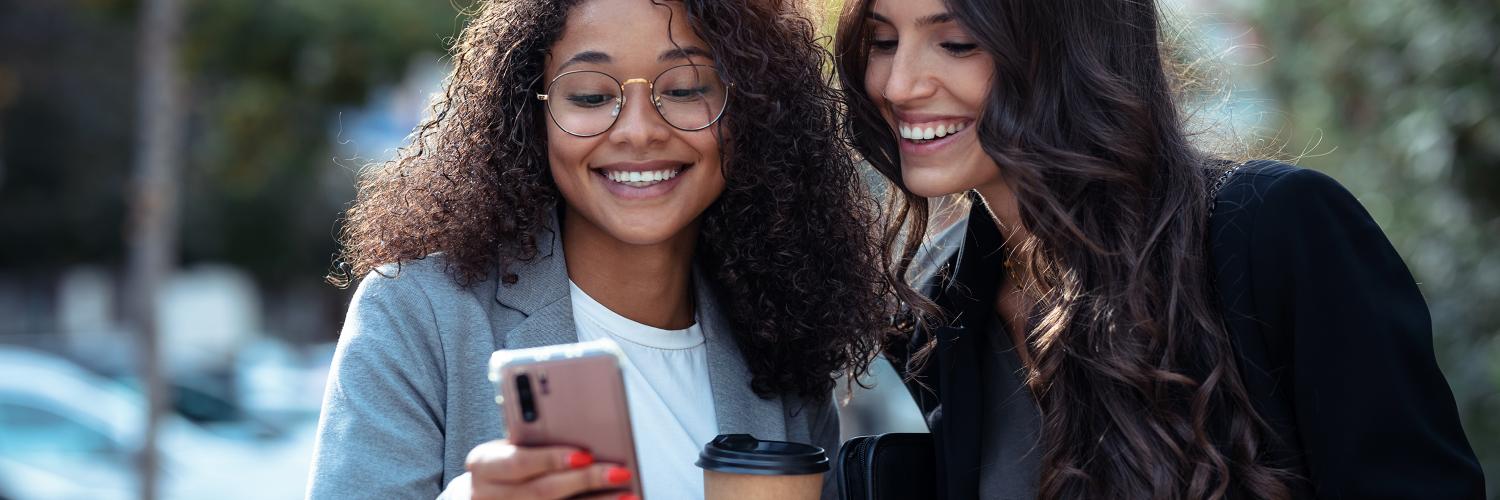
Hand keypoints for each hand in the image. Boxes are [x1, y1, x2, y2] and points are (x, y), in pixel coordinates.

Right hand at [464, 440, 635, 499]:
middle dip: (584, 481)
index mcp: (484, 464)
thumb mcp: (506, 446)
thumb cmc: (502, 463)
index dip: (551, 459)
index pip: (518, 462)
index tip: (584, 455)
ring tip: (626, 494)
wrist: (480, 496)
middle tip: (619, 472)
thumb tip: (581, 428)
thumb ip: (531, 439)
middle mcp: (488, 494)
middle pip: (542, 491)